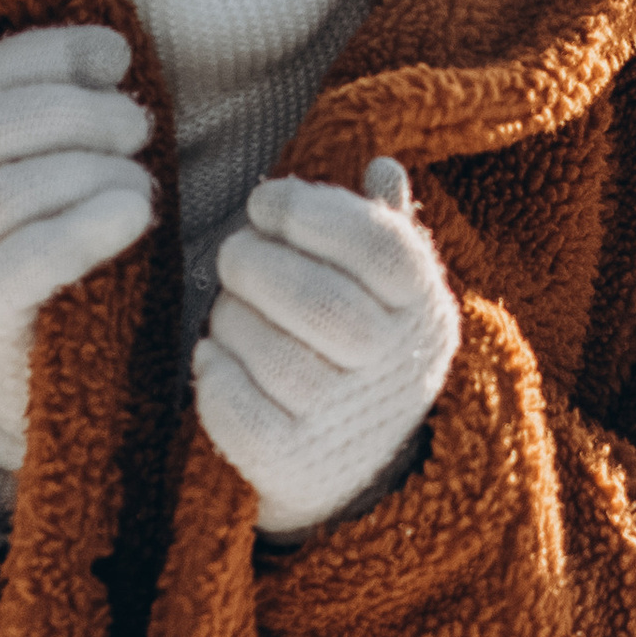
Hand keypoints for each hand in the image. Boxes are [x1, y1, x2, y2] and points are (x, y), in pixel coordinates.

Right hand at [0, 25, 153, 480]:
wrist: (8, 385)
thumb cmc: (52, 269)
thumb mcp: (50, 187)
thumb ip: (72, 126)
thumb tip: (115, 53)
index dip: (46, 52)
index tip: (115, 56)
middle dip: (74, 112)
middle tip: (141, 129)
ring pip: (2, 195)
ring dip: (85, 173)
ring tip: (142, 187)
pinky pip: (20, 264)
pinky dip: (82, 229)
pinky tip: (134, 215)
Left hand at [193, 157, 458, 538]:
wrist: (353, 468)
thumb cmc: (359, 349)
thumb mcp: (389, 290)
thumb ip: (384, 227)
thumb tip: (383, 169)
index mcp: (422, 307)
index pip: (378, 247)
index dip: (309, 212)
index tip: (264, 203)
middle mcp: (395, 367)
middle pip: (317, 301)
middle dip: (253, 262)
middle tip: (234, 255)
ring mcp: (345, 422)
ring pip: (269, 354)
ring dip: (230, 318)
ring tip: (231, 311)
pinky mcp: (292, 463)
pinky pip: (236, 410)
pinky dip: (213, 374)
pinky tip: (215, 358)